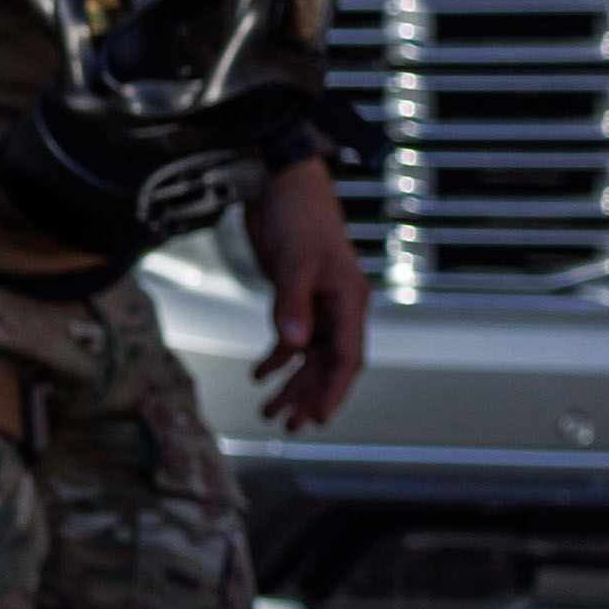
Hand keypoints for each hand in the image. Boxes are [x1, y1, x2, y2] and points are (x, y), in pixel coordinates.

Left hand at [247, 155, 366, 431]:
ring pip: (309, 355)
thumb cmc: (297, 216)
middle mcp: (339, 306)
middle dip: (309, 395)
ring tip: (269, 411)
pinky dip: (277, 357)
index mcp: (349, 301)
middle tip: (287, 426)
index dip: (333, 391)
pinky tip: (259, 375)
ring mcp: (319, 302)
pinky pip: (292, 336)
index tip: (318, 419)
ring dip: (291, 382)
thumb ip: (292, 305)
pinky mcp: (297, 295)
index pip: (347, 358)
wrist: (282, 181)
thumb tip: (294, 349)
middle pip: (328, 363)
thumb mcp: (293, 262)